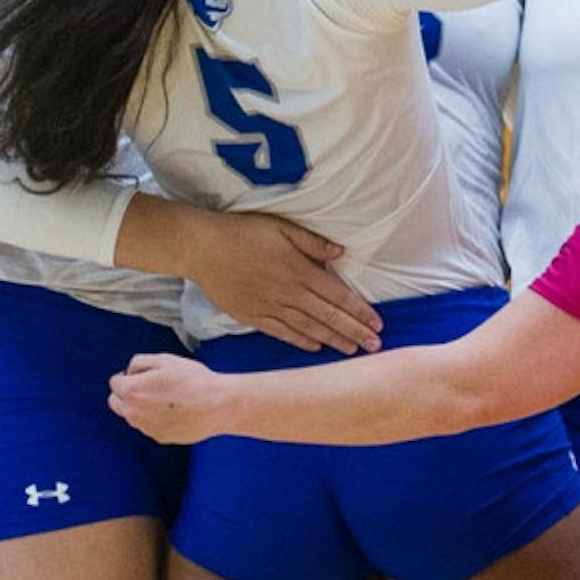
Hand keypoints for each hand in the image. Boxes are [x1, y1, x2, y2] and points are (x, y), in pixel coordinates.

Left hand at [108, 353, 228, 443]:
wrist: (216, 405)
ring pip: (133, 415)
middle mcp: (134, 413)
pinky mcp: (160, 437)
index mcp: (132, 392)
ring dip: (142, 406)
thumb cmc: (194, 381)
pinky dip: (157, 418)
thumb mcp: (166, 359)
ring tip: (168, 397)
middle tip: (149, 385)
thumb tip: (131, 370)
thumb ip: (140, 362)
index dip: (129, 375)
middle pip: (116, 403)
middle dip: (127, 393)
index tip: (143, 374)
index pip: (115, 382)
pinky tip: (176, 409)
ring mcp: (146, 428)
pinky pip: (150, 425)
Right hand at [182, 213, 382, 354]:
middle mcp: (289, 293)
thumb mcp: (283, 228)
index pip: (338, 295)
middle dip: (354, 332)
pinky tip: (316, 348)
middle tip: (375, 346)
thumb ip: (313, 243)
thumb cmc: (244, 232)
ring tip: (353, 351)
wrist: (203, 249)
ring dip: (333, 341)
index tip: (377, 324)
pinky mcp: (253, 317)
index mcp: (300, 271)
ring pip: (309, 329)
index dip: (360, 311)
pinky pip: (283, 332)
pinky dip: (301, 342)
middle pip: (329, 317)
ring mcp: (270, 307)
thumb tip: (342, 253)